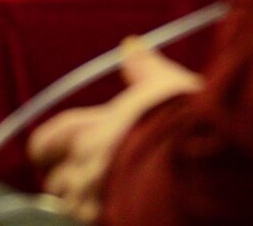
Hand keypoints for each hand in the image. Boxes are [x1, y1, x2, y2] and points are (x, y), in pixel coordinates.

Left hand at [28, 44, 203, 222]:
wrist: (208, 163)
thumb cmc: (187, 122)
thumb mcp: (167, 86)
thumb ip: (143, 67)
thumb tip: (130, 44)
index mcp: (91, 129)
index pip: (44, 143)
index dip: (48, 150)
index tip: (57, 150)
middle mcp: (86, 167)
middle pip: (54, 182)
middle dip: (66, 183)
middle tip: (88, 179)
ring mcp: (96, 200)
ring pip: (69, 208)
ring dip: (81, 205)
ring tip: (104, 199)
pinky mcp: (112, 221)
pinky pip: (91, 223)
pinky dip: (99, 218)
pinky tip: (117, 213)